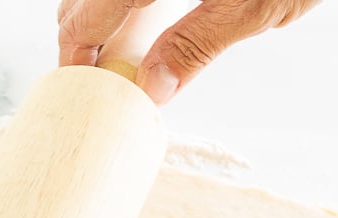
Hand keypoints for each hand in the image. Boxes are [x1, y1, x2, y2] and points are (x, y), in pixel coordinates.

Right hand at [57, 0, 321, 103]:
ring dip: (97, 5)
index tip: (79, 79)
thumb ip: (199, 43)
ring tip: (116, 38)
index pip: (88, 12)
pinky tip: (139, 7)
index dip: (75, 50)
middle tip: (95, 65)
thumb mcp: (261, 2)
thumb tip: (152, 89)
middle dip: (80, 27)